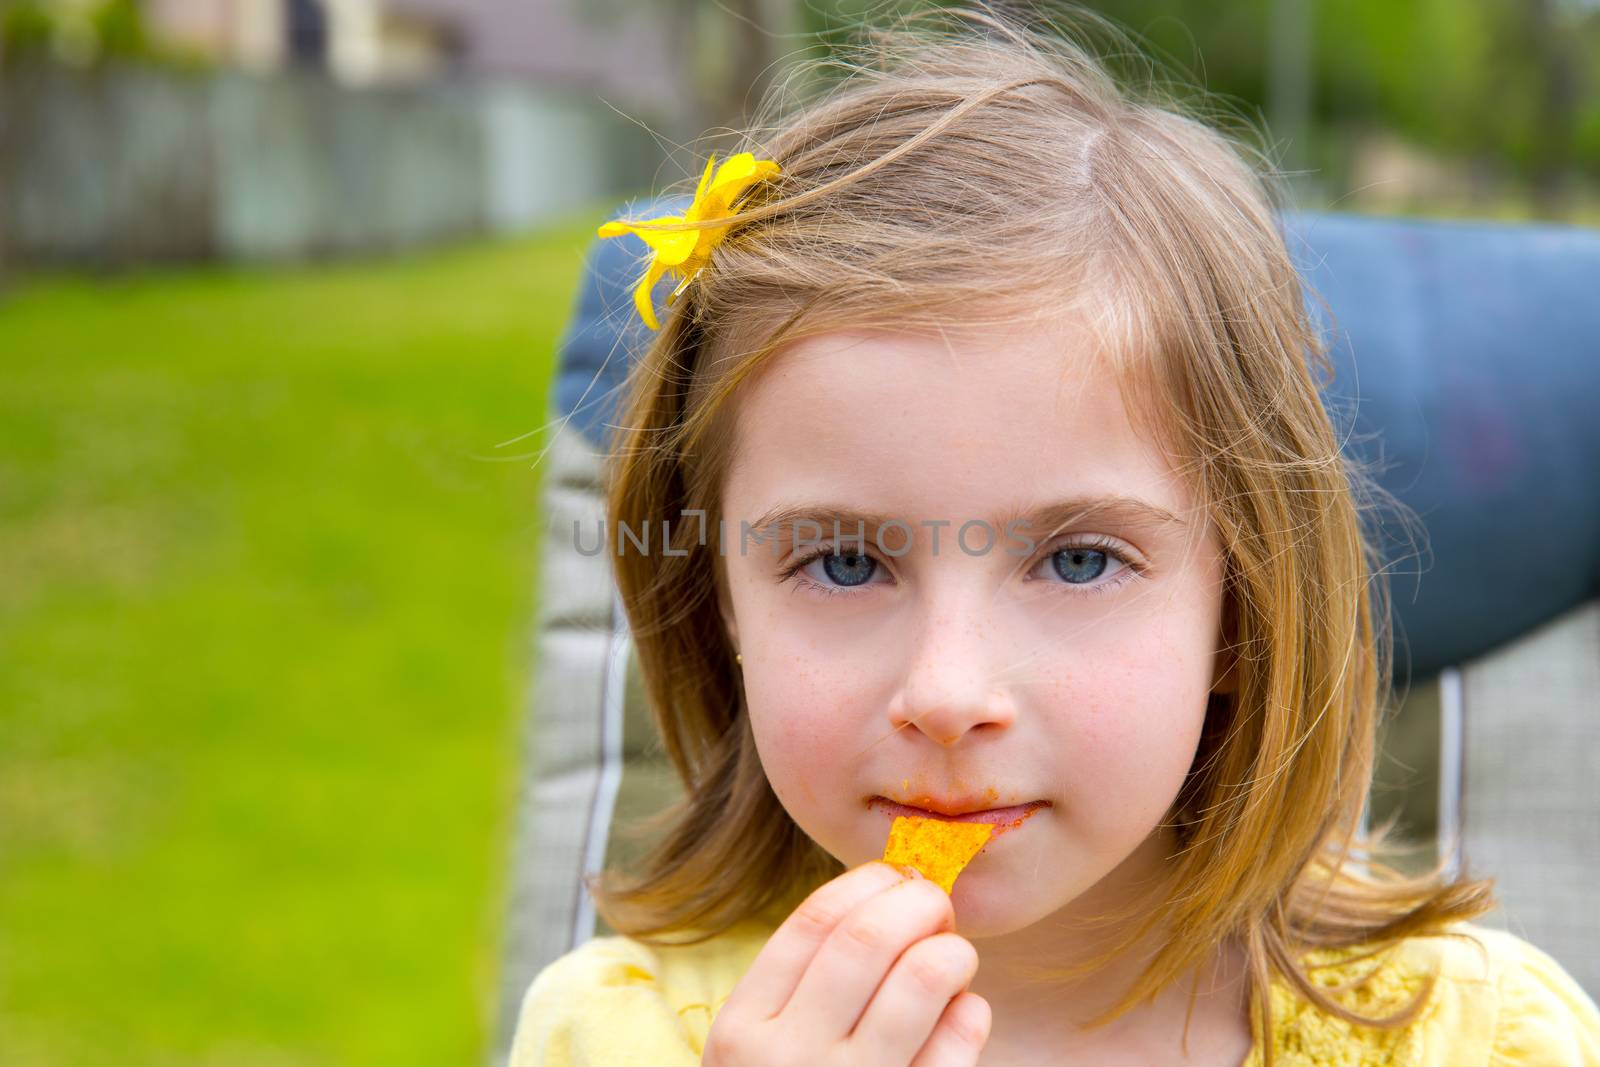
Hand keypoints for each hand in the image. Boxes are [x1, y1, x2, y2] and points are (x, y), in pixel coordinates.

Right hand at [702, 860, 990, 1065]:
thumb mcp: (762, 1050)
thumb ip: (807, 983)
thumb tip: (896, 890)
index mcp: (743, 1029)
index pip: (813, 923)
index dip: (867, 885)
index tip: (895, 876)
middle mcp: (787, 1061)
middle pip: (868, 940)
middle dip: (916, 903)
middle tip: (937, 904)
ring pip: (919, 982)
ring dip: (950, 952)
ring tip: (954, 955)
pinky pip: (955, 1048)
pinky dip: (970, 1014)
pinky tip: (964, 1013)